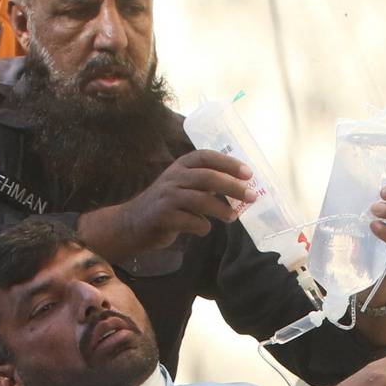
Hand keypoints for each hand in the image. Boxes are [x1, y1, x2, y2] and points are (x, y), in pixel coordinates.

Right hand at [88, 149, 255, 257]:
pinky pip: (192, 221)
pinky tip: (203, 228)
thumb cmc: (167, 205)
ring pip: (201, 200)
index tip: (248, 173)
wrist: (133, 223)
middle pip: (208, 177)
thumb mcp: (183, 186)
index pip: (206, 157)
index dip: (228, 163)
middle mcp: (173, 177)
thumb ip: (206, 183)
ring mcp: (167, 196)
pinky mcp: (163, 216)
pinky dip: (202, 227)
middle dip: (233, 187)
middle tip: (252, 196)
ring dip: (222, 209)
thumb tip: (241, 186)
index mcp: (180, 166)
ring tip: (233, 217)